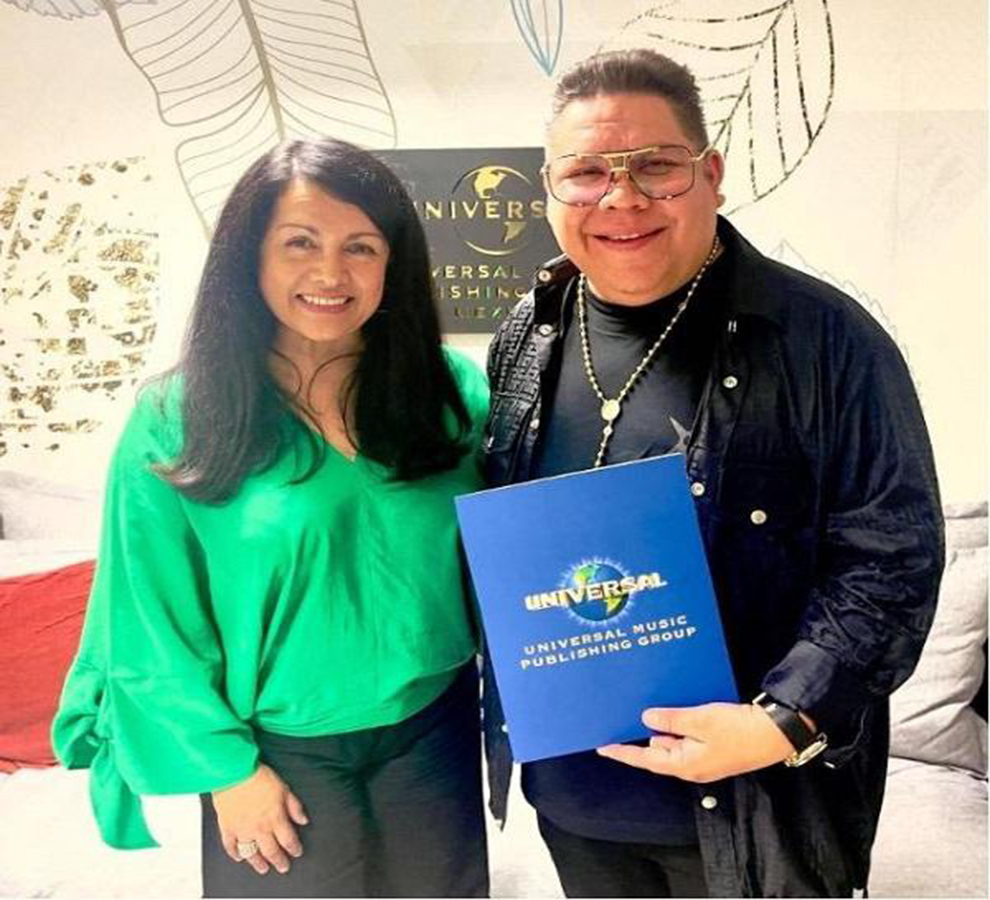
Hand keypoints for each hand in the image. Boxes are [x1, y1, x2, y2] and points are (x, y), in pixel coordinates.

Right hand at [211, 764, 308, 874]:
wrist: (234, 772)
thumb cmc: (259, 777)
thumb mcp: (284, 788)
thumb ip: (294, 807)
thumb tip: (303, 820)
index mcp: (275, 818)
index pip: (288, 840)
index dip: (294, 848)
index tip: (297, 852)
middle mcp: (259, 828)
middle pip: (271, 851)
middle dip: (279, 861)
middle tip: (283, 867)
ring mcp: (242, 830)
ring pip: (251, 854)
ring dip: (258, 863)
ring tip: (263, 869)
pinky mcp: (227, 827)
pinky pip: (230, 846)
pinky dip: (235, 854)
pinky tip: (239, 858)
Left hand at [596, 702, 795, 782]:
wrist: (776, 733)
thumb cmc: (739, 729)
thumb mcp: (700, 720)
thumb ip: (671, 720)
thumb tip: (647, 719)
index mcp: (686, 765)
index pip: (646, 760)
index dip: (624, 752)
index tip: (603, 746)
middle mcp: (693, 766)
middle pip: (658, 753)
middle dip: (641, 738)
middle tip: (622, 721)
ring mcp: (705, 758)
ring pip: (674, 744)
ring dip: (661, 729)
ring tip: (645, 710)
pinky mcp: (715, 748)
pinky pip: (688, 739)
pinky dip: (678, 727)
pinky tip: (674, 711)